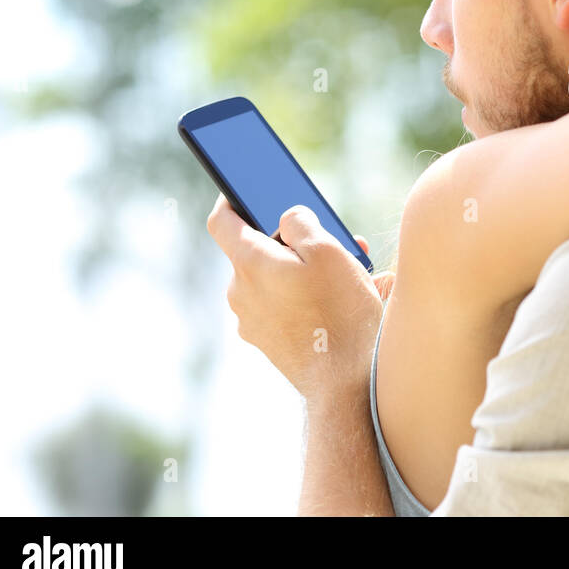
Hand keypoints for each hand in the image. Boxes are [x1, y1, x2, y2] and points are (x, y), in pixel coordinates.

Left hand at [207, 195, 384, 401]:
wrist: (345, 382)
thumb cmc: (339, 311)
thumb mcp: (328, 250)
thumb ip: (301, 222)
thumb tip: (287, 220)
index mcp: (249, 265)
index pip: (222, 222)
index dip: (230, 198)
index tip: (241, 187)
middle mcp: (240, 293)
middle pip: (256, 251)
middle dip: (290, 240)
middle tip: (327, 237)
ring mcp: (251, 321)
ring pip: (272, 279)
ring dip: (302, 269)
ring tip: (346, 272)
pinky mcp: (268, 341)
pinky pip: (281, 305)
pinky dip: (303, 295)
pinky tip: (338, 299)